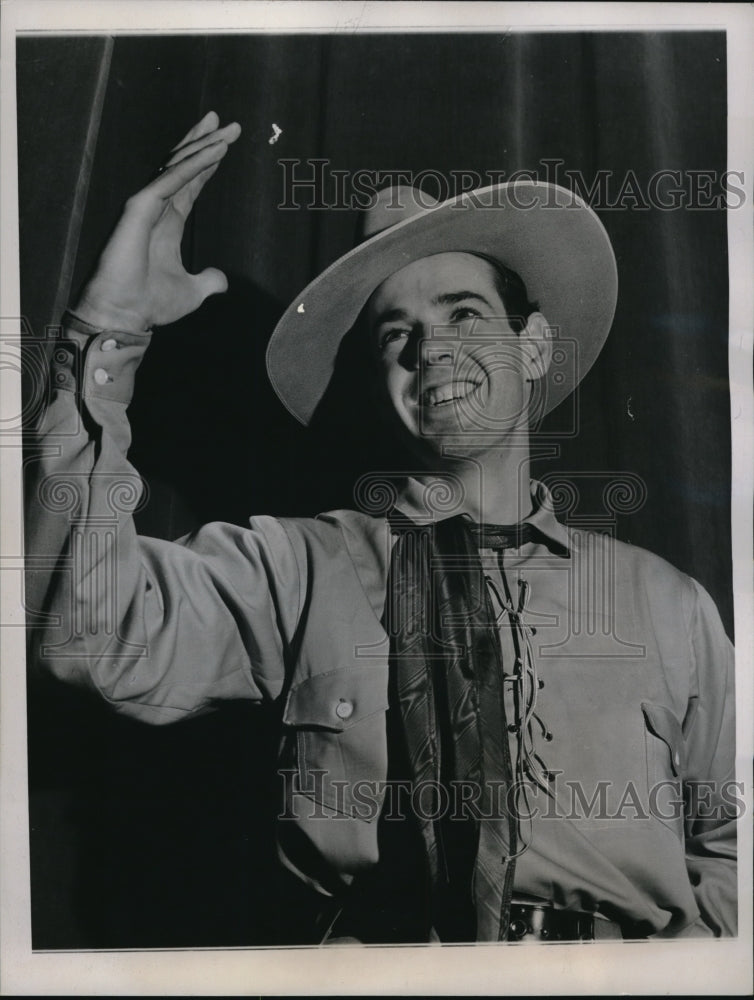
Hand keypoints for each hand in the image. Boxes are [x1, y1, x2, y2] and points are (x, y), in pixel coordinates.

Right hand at [73, 111, 241, 331]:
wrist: (124, 314)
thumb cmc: (150, 303)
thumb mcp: (192, 292)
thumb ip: (208, 281)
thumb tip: (222, 280)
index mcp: (167, 222)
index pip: (191, 184)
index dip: (208, 164)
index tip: (225, 144)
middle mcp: (156, 208)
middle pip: (184, 166)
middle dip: (205, 142)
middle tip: (227, 123)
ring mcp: (147, 205)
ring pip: (178, 166)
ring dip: (203, 146)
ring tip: (225, 129)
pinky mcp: (140, 207)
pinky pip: (172, 179)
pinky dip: (195, 164)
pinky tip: (215, 151)